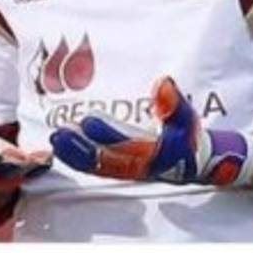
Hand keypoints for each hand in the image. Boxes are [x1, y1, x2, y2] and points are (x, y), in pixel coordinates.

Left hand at [50, 76, 252, 185]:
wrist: (197, 162)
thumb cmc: (189, 138)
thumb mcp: (187, 119)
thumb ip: (174, 103)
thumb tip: (162, 83)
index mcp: (155, 155)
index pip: (128, 146)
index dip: (108, 135)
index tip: (89, 121)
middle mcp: (139, 166)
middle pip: (107, 160)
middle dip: (82, 148)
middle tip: (59, 134)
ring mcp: (128, 169)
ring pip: (99, 165)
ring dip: (76, 155)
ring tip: (56, 139)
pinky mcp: (122, 169)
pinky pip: (98, 167)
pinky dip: (81, 160)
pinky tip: (64, 149)